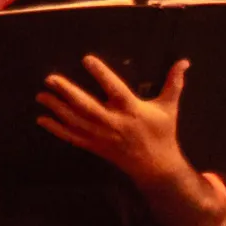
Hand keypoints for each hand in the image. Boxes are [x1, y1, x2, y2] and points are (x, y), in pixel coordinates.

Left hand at [35, 55, 189, 182]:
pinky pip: (72, 137)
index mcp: (132, 109)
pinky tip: (42, 119)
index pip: (114, 88)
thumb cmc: (162, 133)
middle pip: (86, 105)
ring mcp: (102, 136)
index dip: (101, 74)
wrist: (155, 166)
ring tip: (41, 95)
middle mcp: (114, 122)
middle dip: (67, 92)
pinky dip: (56, 129)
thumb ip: (174, 83)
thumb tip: (184, 62)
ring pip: (75, 120)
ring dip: (56, 108)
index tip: (87, 59)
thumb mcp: (169, 107)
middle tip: (50, 79)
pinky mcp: (95, 146)